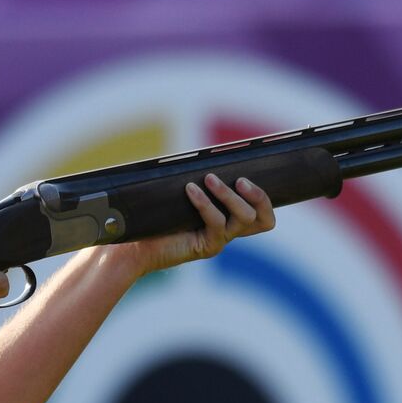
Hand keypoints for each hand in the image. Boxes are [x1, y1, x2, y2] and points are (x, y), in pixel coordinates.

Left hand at [114, 174, 275, 276]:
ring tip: (209, 179)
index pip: (263, 214)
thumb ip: (200, 180)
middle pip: (264, 219)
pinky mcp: (206, 247)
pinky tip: (190, 189)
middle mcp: (229, 231)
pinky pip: (216, 223)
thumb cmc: (157, 215)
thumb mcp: (183, 192)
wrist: (135, 245)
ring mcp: (220, 240)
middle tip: (241, 180)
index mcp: (229, 218)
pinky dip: (204, 203)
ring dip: (229, 196)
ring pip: (243, 218)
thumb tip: (209, 155)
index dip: (265, 198)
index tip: (252, 173)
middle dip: (258, 196)